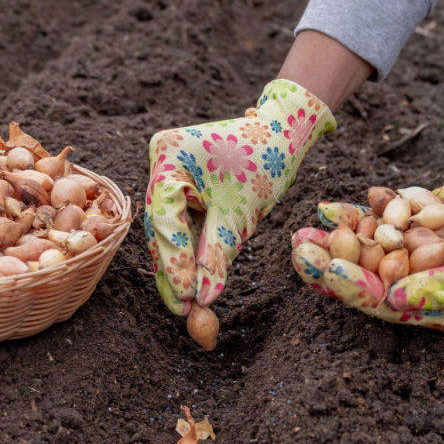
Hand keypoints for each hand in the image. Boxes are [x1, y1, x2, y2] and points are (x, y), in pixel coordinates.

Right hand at [145, 79, 335, 315]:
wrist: (282, 133)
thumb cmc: (265, 160)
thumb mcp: (240, 212)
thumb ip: (217, 253)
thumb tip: (202, 297)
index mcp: (169, 155)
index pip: (164, 218)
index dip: (174, 261)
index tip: (186, 296)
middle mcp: (161, 162)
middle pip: (161, 227)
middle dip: (174, 269)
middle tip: (183, 310)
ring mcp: (168, 174)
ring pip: (168, 230)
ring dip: (180, 265)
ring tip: (188, 304)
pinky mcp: (179, 187)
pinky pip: (181, 224)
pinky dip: (190, 250)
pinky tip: (193, 282)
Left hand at [291, 132, 443, 332]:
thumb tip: (396, 300)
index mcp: (440, 312)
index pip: (388, 306)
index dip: (355, 290)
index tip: (328, 271)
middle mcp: (421, 289)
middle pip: (366, 281)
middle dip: (330, 268)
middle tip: (298, 253)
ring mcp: (416, 257)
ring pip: (365, 252)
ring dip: (332, 244)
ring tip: (300, 235)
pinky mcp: (415, 226)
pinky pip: (380, 223)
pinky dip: (355, 215)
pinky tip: (327, 209)